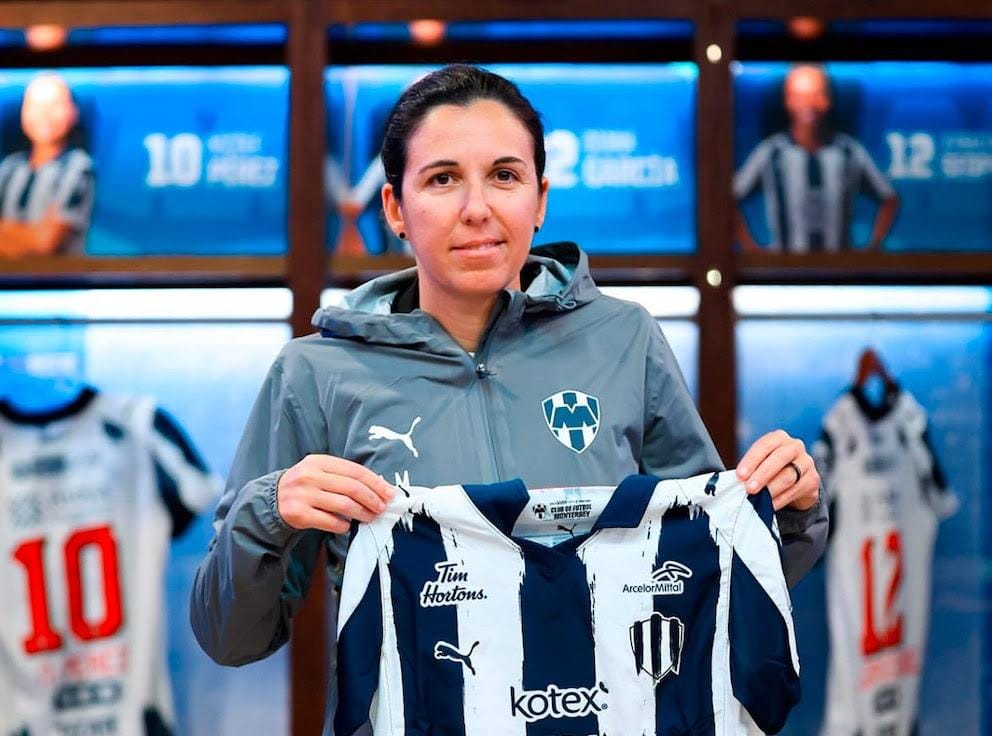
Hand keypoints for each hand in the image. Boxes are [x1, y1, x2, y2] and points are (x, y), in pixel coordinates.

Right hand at [276, 454, 393, 533]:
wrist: (272, 499)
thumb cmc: (305, 485)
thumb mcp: (320, 471)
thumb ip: (344, 476)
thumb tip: (378, 487)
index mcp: (319, 461)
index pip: (355, 471)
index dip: (375, 483)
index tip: (389, 493)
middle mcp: (310, 476)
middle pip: (352, 488)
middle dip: (372, 499)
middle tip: (382, 508)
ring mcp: (303, 495)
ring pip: (343, 505)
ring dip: (362, 513)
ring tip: (370, 517)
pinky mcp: (298, 514)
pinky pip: (330, 521)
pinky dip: (343, 525)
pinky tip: (347, 526)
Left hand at [736, 430, 819, 511]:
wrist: (797, 481)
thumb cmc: (772, 469)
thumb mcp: (761, 463)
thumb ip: (751, 469)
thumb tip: (739, 481)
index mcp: (778, 437)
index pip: (764, 445)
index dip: (751, 460)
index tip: (740, 475)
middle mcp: (794, 446)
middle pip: (779, 458)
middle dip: (762, 474)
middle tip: (749, 488)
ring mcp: (806, 462)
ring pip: (788, 476)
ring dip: (771, 489)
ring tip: (759, 499)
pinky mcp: (813, 479)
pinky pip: (796, 490)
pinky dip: (780, 499)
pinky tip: (770, 505)